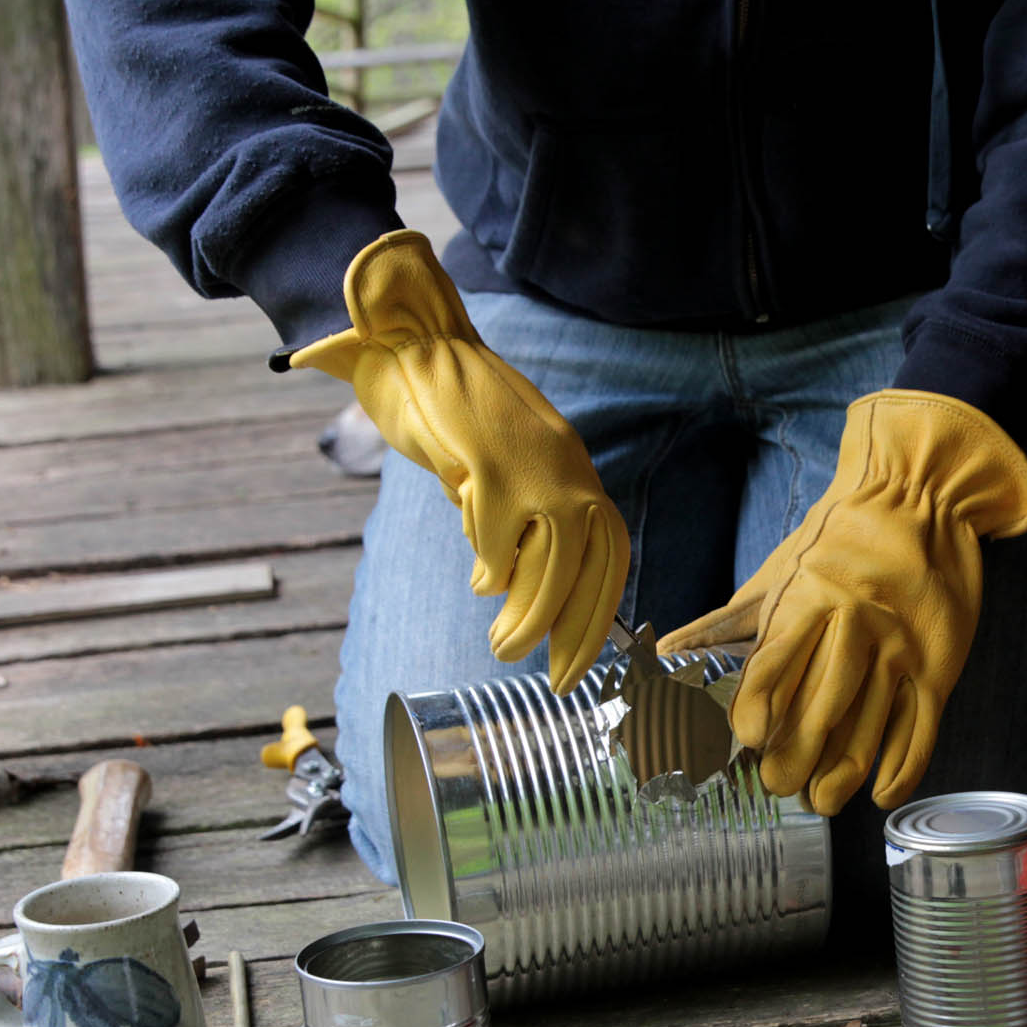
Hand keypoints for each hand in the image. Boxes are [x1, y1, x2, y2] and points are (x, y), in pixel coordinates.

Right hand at [288, 231, 626, 692]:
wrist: (417, 348)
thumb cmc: (455, 418)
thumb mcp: (507, 471)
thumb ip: (521, 521)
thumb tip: (510, 587)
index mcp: (577, 473)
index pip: (609, 556)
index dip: (599, 613)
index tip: (581, 660)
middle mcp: (570, 472)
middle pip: (588, 570)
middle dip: (573, 632)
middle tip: (554, 678)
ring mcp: (535, 468)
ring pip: (548, 565)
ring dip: (529, 617)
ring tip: (504, 647)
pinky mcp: (492, 466)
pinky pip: (497, 540)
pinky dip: (490, 568)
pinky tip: (479, 581)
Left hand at [660, 390, 1026, 814]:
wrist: (919, 496)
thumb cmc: (838, 538)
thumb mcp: (779, 572)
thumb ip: (728, 619)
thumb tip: (667, 648)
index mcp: (809, 601)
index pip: (774, 666)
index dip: (758, 709)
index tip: (748, 740)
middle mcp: (855, 626)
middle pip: (820, 711)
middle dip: (795, 760)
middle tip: (778, 787)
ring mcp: (901, 648)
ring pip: (869, 728)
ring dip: (841, 775)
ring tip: (820, 800)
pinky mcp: (939, 663)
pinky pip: (919, 728)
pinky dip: (899, 768)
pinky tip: (878, 793)